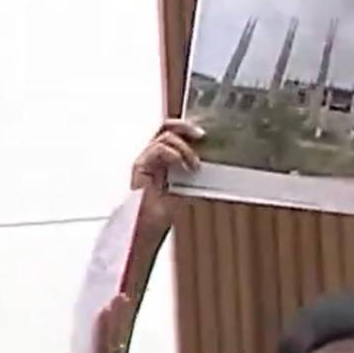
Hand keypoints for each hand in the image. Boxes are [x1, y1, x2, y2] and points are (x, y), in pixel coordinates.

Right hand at [130, 120, 203, 236]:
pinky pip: (157, 149)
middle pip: (166, 126)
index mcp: (164, 157)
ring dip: (184, 148)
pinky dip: (173, 154)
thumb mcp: (189, 184)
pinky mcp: (139, 165)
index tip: (206, 134)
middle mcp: (153, 154)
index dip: (189, 128)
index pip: (174, 132)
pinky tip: (181, 165)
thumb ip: (196, 169)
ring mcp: (145, 158)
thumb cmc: (166, 209)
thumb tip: (214, 158)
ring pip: (164, 136)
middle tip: (202, 135)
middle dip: (186, 126)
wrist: (152, 226)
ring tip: (194, 164)